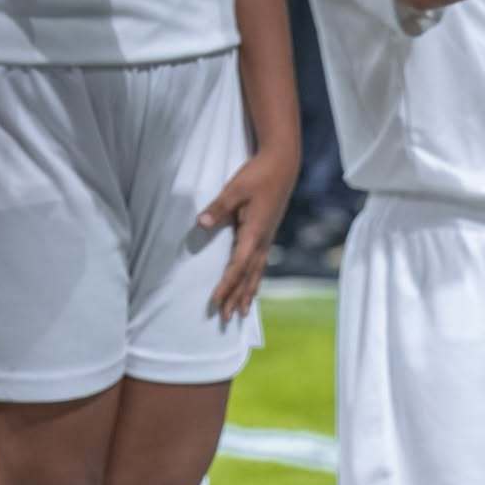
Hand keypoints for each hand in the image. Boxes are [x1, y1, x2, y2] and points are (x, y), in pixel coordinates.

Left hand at [198, 147, 296, 320]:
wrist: (282, 166)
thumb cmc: (257, 175)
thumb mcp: (234, 189)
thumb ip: (218, 208)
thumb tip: (201, 223)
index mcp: (254, 234)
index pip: (237, 267)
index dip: (226, 286)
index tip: (216, 301)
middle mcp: (262, 242)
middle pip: (248, 277)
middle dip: (237, 298)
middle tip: (226, 318)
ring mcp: (266, 240)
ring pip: (256, 274)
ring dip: (248, 293)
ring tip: (243, 312)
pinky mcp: (267, 235)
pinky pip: (260, 265)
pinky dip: (254, 280)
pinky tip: (252, 287)